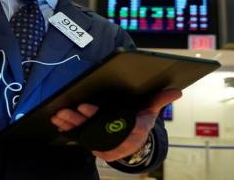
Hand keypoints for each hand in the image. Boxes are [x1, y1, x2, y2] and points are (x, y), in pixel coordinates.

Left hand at [50, 89, 181, 161]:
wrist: (136, 141)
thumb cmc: (141, 120)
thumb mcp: (151, 110)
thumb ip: (160, 100)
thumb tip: (177, 90)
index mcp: (126, 128)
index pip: (108, 121)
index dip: (94, 114)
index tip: (83, 106)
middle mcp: (112, 135)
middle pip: (92, 128)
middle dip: (76, 120)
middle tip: (63, 111)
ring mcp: (102, 139)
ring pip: (83, 133)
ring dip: (69, 125)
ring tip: (57, 116)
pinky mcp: (94, 140)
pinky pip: (80, 137)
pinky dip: (69, 132)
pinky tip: (59, 125)